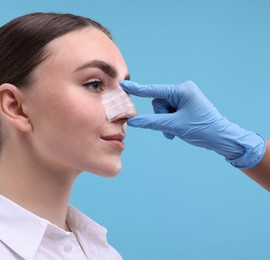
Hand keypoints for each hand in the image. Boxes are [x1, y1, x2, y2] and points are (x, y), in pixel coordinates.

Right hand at [120, 80, 265, 168]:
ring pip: (162, 109)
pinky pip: (168, 112)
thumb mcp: (174, 126)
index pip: (154, 90)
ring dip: (165, 122)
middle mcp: (183, 90)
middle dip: (161, 117)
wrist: (222, 139)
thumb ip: (151, 122)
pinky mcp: (185, 105)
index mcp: (182, 90)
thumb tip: (132, 121)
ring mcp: (184, 98)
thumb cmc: (202, 130)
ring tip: (176, 131)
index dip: (137, 89)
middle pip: (158, 103)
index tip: (123, 84)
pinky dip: (169, 122)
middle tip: (172, 128)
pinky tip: (178, 130)